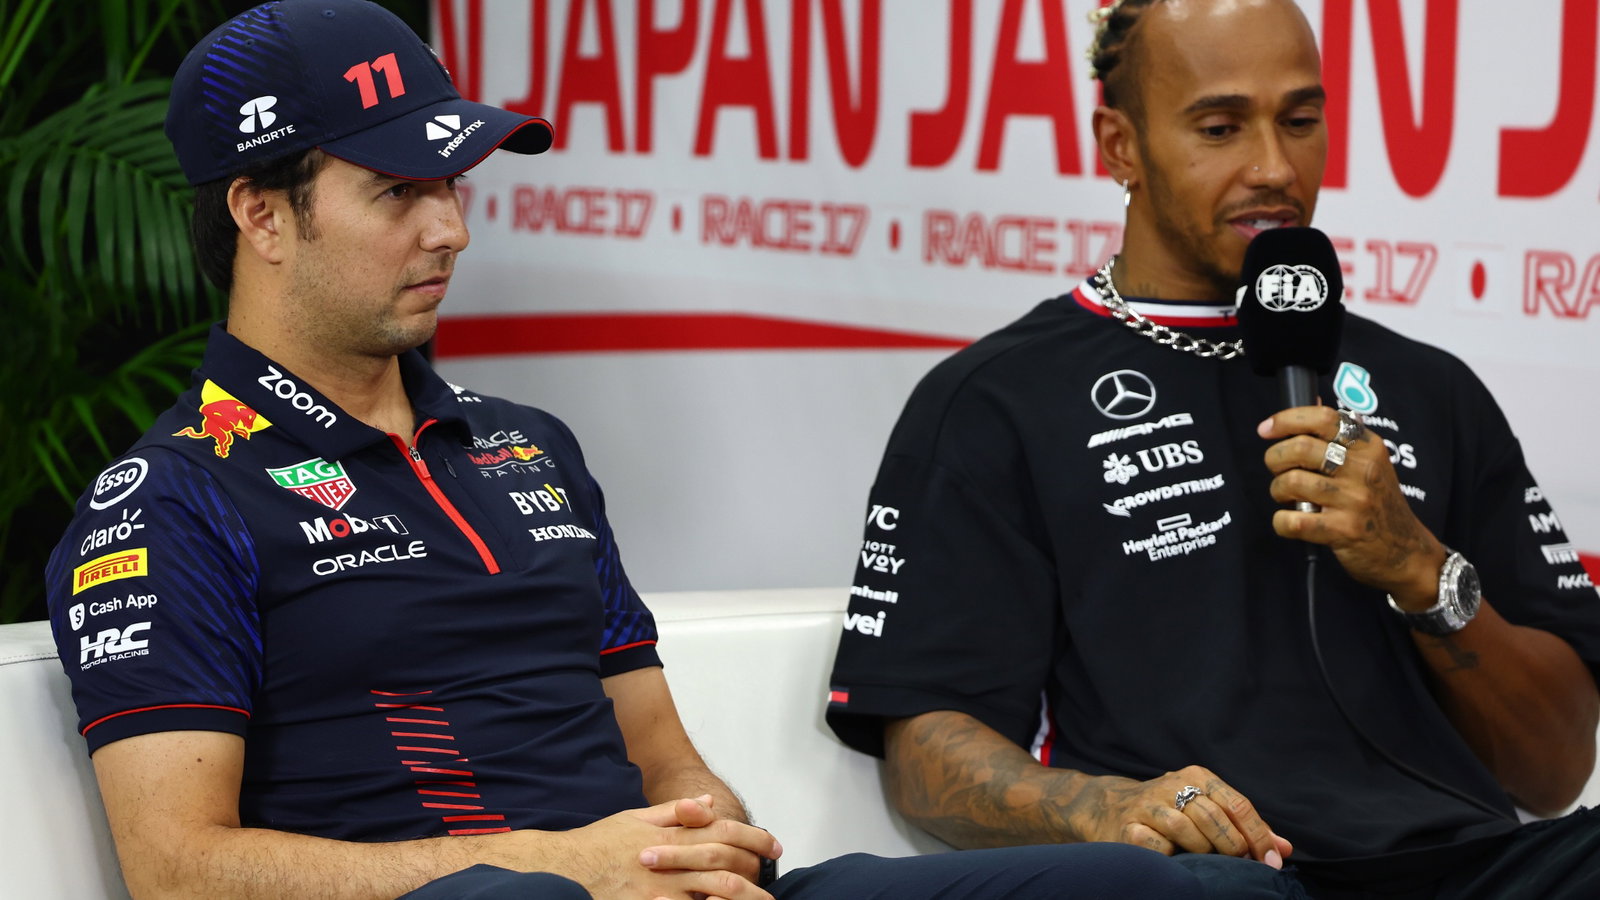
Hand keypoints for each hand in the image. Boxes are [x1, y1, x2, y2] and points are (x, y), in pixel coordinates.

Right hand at [559, 796, 779, 899]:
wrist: (564, 870)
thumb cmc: (599, 843)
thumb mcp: (636, 817)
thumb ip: (675, 812)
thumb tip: (708, 802)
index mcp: (669, 836)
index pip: (722, 832)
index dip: (752, 838)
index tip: (773, 846)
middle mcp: (669, 863)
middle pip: (724, 865)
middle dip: (754, 871)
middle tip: (772, 881)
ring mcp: (660, 891)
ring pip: (712, 895)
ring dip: (740, 899)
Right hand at [1073, 767, 1290, 867]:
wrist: (1108, 807)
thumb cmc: (1169, 811)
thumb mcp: (1207, 808)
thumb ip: (1244, 826)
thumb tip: (1284, 849)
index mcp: (1197, 775)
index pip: (1237, 804)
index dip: (1258, 835)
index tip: (1270, 861)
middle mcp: (1173, 784)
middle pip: (1214, 816)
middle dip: (1234, 846)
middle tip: (1241, 864)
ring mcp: (1148, 805)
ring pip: (1185, 828)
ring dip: (1202, 849)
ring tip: (1206, 859)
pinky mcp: (1128, 826)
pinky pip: (1155, 844)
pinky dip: (1170, 855)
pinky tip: (1174, 859)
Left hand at [1259, 406, 1445, 605]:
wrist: (1407, 552)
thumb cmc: (1379, 504)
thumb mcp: (1371, 463)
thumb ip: (1341, 436)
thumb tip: (1313, 401)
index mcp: (1368, 447)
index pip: (1323, 418)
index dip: (1287, 419)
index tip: (1267, 429)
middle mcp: (1363, 469)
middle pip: (1299, 448)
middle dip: (1275, 458)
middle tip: (1278, 471)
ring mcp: (1354, 500)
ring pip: (1292, 482)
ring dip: (1278, 491)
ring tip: (1288, 498)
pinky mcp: (1343, 530)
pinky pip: (1293, 520)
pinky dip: (1282, 521)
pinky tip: (1291, 522)